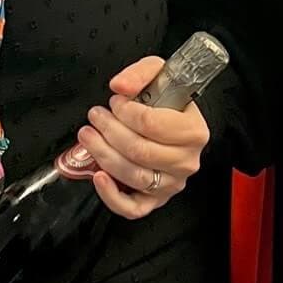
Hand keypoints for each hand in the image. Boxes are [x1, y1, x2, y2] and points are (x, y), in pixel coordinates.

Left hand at [77, 55, 211, 221]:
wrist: (175, 122)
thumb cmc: (167, 102)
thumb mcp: (158, 74)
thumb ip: (139, 74)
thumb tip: (120, 87)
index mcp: (193, 131)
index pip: (153, 125)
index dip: (126, 112)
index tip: (115, 102)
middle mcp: (186, 161)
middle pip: (140, 151)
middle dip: (110, 131)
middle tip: (95, 116)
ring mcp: (171, 184)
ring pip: (133, 176)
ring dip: (103, 155)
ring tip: (88, 136)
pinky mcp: (155, 200)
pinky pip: (133, 208)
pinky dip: (111, 196)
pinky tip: (97, 176)